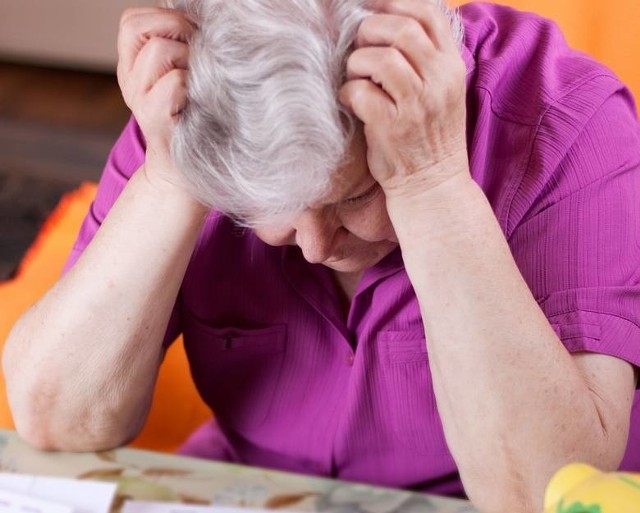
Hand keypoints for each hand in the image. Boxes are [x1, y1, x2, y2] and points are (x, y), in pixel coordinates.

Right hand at [117, 7, 194, 186]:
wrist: (183, 172)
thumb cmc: (192, 120)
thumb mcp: (180, 78)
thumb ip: (179, 48)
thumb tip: (202, 19)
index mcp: (131, 66)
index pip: (132, 21)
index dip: (164, 16)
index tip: (190, 35)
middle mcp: (129, 80)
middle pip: (138, 27)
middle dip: (176, 29)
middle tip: (197, 52)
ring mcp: (138, 99)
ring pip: (160, 49)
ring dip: (188, 57)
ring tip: (199, 78)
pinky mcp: (154, 117)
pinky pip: (175, 81)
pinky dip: (192, 84)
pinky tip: (199, 98)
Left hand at [340, 0, 468, 199]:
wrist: (432, 184)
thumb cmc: (429, 137)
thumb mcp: (441, 91)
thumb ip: (424, 59)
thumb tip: (384, 23)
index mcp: (451, 67)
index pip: (429, 15)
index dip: (395, 4)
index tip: (373, 9)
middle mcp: (439, 81)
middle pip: (401, 29)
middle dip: (370, 31)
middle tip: (360, 48)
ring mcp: (416, 104)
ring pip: (380, 58)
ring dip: (357, 62)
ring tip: (357, 77)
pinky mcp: (392, 126)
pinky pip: (360, 91)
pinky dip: (348, 91)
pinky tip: (350, 101)